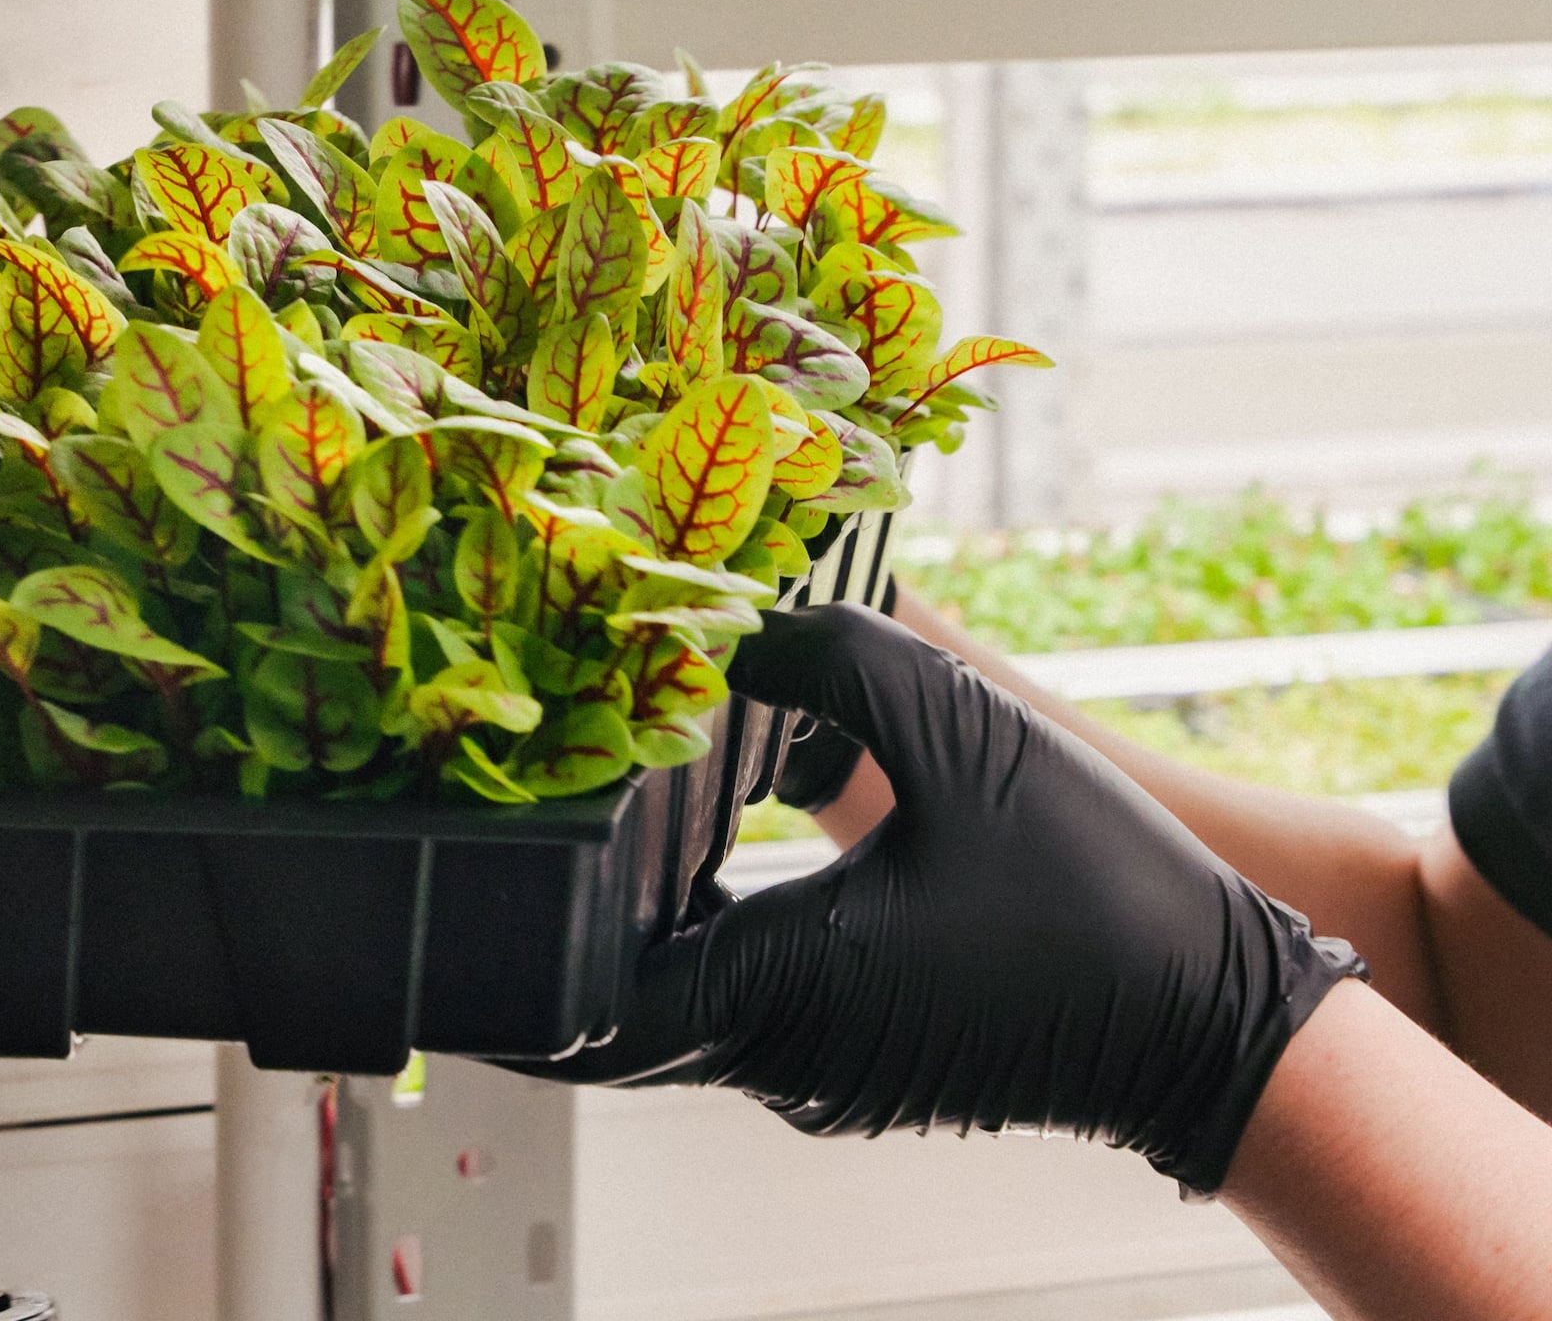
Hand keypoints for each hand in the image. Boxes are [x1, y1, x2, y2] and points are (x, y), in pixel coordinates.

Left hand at [542, 603, 1365, 1194]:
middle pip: (613, 995)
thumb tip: (737, 636)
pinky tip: (708, 842)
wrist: (1213, 1021)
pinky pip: (734, 999)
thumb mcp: (969, 737)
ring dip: (639, 908)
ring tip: (619, 801)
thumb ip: (837, 662)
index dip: (523, 927)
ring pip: (674, 996)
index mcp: (782, 994)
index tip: (493, 846)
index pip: (586, 1000)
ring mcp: (813, 1070)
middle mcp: (778, 1054)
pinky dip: (700, 927)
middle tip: (544, 798)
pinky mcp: (851, 1058)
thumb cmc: (1103, 896)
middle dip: (572, 899)